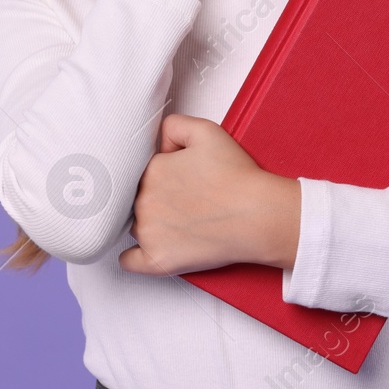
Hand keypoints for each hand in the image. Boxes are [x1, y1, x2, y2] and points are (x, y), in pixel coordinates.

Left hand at [119, 114, 300, 276]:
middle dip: (159, 201)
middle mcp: (144, 200)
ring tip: (184, 225)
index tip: (181, 184)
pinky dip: (134, 258)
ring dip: (151, 226)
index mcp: (153, 170)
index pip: (144, 173)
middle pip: (139, 200)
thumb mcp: (205, 131)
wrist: (258, 215)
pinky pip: (130, 261)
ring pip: (137, 227)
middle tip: (189, 203)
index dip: (164, 178)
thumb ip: (172, 126)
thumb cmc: (237, 177)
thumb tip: (158, 143)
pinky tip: (147, 250)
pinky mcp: (158, 259)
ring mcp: (149, 232)